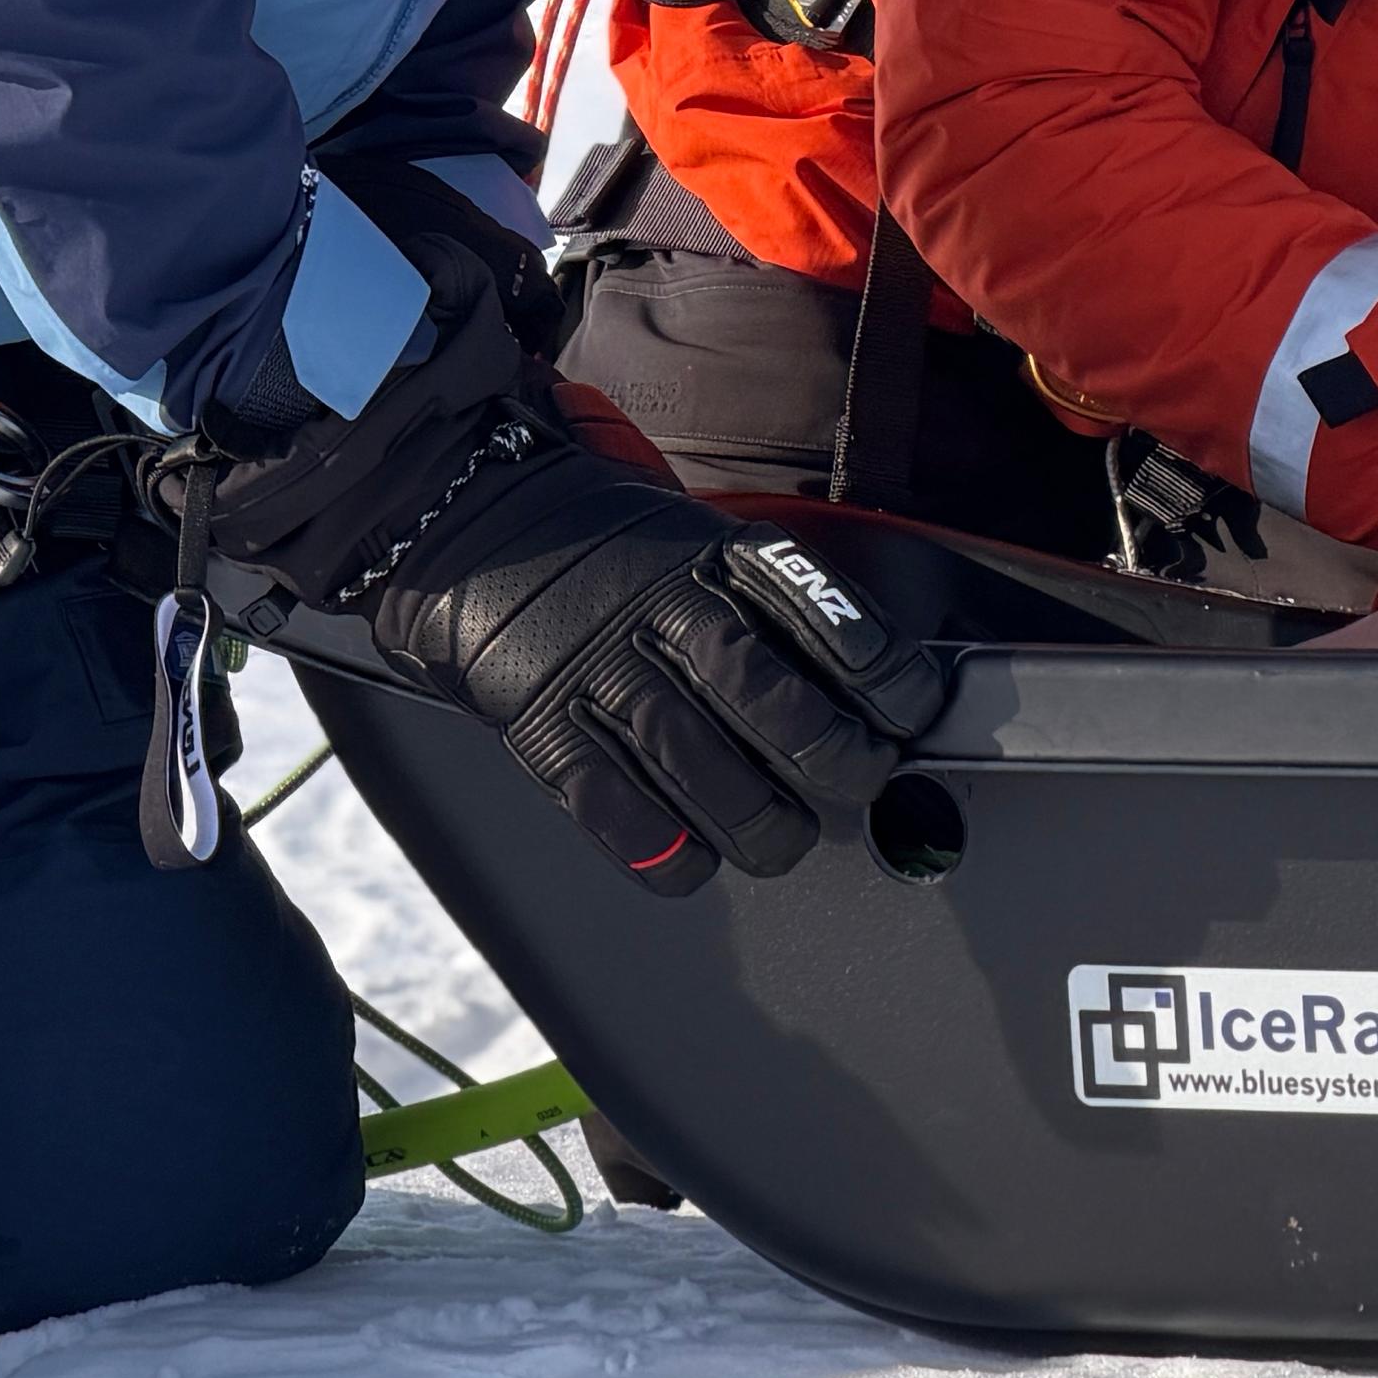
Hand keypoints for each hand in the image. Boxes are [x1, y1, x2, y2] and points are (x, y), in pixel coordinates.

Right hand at [195, 248, 941, 891]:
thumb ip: (766, 600)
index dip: (887, 679)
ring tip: (781, 837)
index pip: (824, 620)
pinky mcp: (544, 719)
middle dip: (836, 759)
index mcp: (713, 558)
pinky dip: (661, 850)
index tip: (911, 710)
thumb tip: (865, 682)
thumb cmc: (603, 545)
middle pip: (772, 703)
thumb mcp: (696, 535)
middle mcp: (663, 610)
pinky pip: (611, 804)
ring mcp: (600, 666)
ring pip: (702, 765)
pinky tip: (691, 862)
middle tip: (859, 780)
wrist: (466, 515)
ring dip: (761, 822)